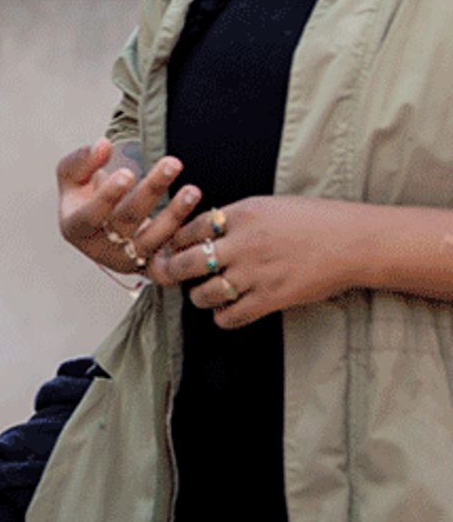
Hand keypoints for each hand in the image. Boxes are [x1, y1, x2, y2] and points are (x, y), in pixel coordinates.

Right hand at [57, 138, 200, 273]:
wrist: (100, 226)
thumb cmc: (85, 196)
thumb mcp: (72, 176)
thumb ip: (82, 160)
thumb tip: (103, 145)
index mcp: (75, 229)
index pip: (91, 215)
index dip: (108, 196)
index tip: (127, 173)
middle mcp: (101, 249)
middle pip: (127, 221)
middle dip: (151, 192)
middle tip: (172, 163)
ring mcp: (129, 260)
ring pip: (153, 239)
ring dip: (175, 214)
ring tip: (193, 190)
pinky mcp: (152, 267)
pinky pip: (171, 255)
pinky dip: (186, 236)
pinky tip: (203, 218)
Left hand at [149, 196, 368, 327]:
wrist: (352, 241)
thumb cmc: (313, 219)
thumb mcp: (267, 205)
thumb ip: (234, 217)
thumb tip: (205, 229)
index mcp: (240, 215)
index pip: (188, 230)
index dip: (174, 242)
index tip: (171, 248)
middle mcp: (242, 244)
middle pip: (186, 262)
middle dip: (172, 271)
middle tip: (169, 274)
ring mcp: (256, 273)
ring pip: (203, 293)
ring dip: (198, 296)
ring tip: (202, 293)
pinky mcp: (272, 298)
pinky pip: (232, 316)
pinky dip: (222, 317)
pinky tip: (225, 311)